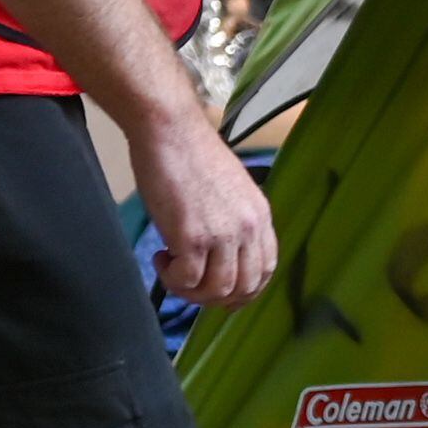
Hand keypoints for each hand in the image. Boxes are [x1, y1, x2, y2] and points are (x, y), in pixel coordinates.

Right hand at [133, 107, 274, 307]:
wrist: (170, 130)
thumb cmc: (190, 155)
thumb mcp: (229, 191)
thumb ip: (232, 222)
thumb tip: (219, 254)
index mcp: (260, 215)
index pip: (266, 269)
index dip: (245, 290)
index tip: (222, 292)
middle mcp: (248, 228)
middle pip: (244, 287)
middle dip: (216, 297)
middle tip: (190, 284)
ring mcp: (222, 234)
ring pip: (217, 290)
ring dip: (191, 291)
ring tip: (173, 270)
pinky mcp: (192, 237)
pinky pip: (187, 280)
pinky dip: (172, 279)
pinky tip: (161, 258)